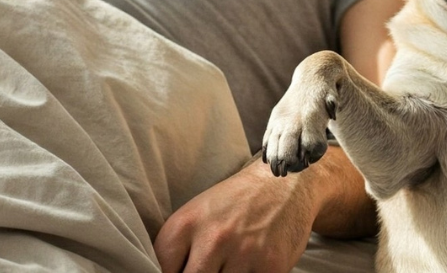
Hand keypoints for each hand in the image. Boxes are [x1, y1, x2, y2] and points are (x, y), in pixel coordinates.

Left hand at [154, 158, 314, 272]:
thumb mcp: (197, 214)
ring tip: (232, 263)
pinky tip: (251, 265)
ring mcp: (244, 253)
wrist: (285, 182)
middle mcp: (213, 238)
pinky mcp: (271, 265)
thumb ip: (177, 250)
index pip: (161, 271)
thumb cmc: (236, 202)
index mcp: (186, 224)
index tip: (186, 268)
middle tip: (211, 267)